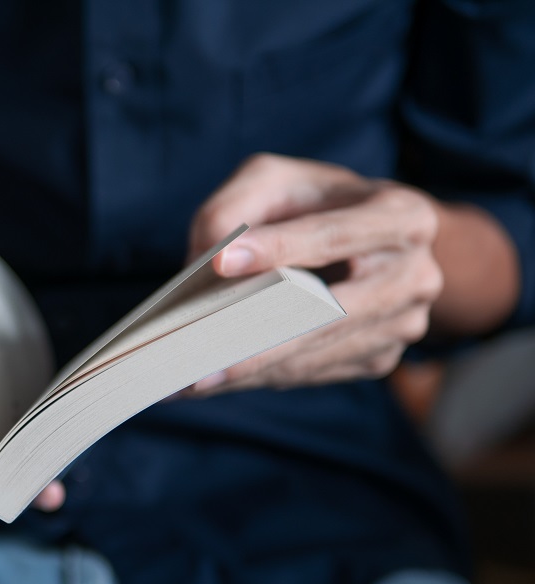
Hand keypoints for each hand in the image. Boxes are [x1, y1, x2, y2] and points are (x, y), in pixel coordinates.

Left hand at [180, 153, 443, 395]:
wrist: (370, 240)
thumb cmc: (313, 204)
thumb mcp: (276, 181)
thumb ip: (237, 207)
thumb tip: (207, 260)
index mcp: (402, 215)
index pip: (335, 235)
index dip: (279, 247)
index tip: (222, 263)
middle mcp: (415, 274)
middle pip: (328, 313)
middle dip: (257, 335)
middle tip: (195, 353)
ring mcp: (403, 323)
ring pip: (316, 353)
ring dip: (250, 368)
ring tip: (190, 379)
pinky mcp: (380, 358)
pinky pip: (314, 373)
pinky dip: (262, 376)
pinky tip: (218, 378)